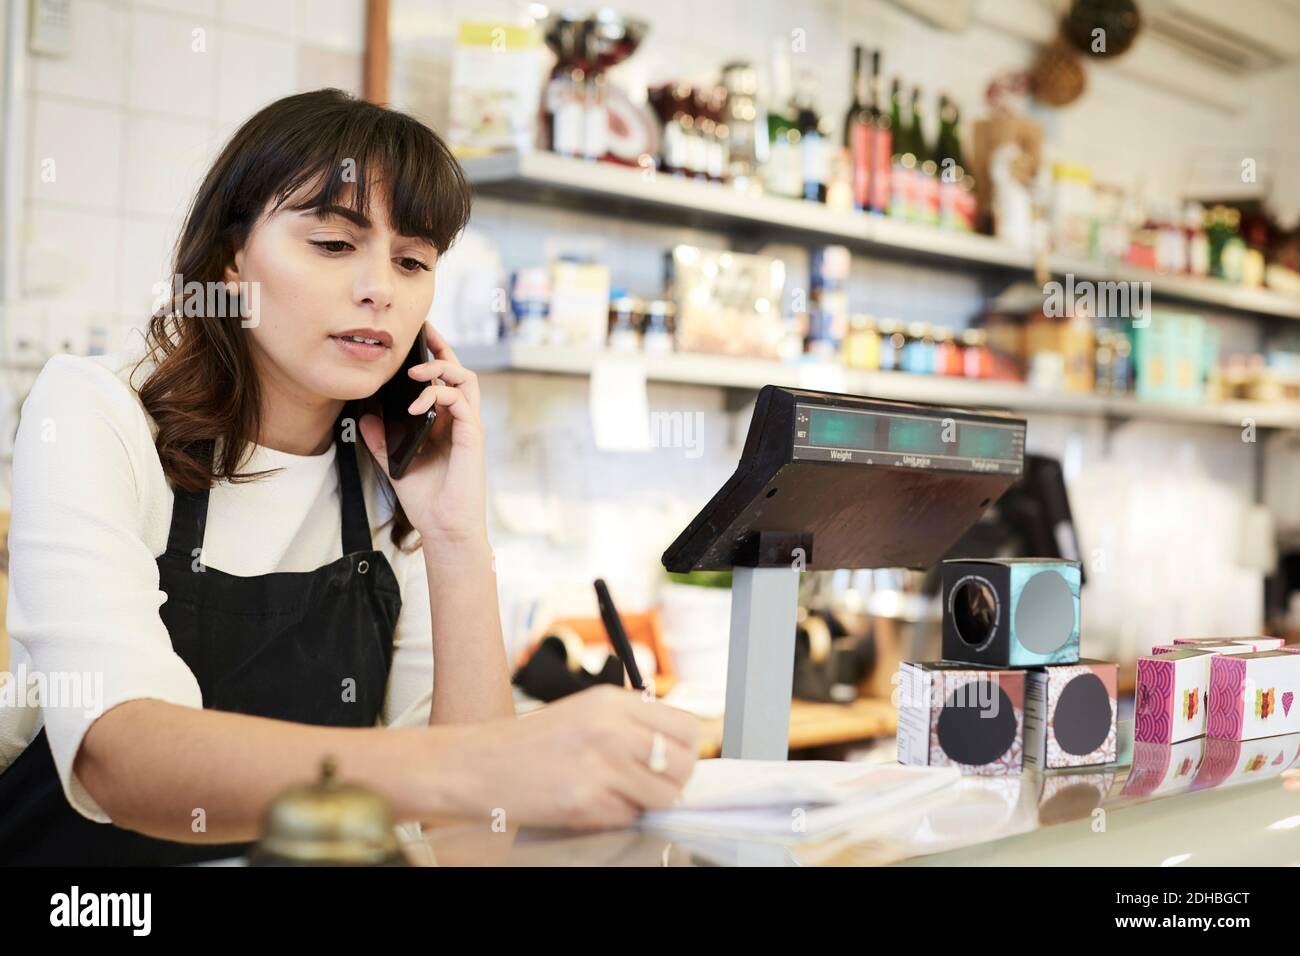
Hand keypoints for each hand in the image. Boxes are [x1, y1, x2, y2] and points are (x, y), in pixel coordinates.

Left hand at [359, 323, 485, 544]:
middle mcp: (460, 421)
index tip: (416, 336)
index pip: (443, 380)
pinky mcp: (473, 437)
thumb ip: (381, 439)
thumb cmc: (425, 499)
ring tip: (415, 370)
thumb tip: (366, 415)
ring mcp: (469, 427)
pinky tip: (415, 403)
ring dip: (441, 367)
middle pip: (459, 371)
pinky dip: (438, 395)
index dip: (432, 355)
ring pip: (466, 379)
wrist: (444, 527)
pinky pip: (462, 402)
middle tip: (422, 331)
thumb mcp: (393, 463)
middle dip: (441, 347)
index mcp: (445, 423)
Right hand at [441, 685, 700, 828]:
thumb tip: (679, 749)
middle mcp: (611, 729)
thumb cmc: (532, 743)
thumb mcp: (586, 712)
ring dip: (647, 802)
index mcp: (613, 701)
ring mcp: (600, 766)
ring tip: (617, 794)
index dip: (686, 748)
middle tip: (650, 783)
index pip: (686, 725)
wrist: (480, 766)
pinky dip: (618, 817)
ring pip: (665, 795)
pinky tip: (590, 803)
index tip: (673, 760)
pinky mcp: (586, 801)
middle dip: (673, 779)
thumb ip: (631, 723)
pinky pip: (630, 817)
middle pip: (684, 762)